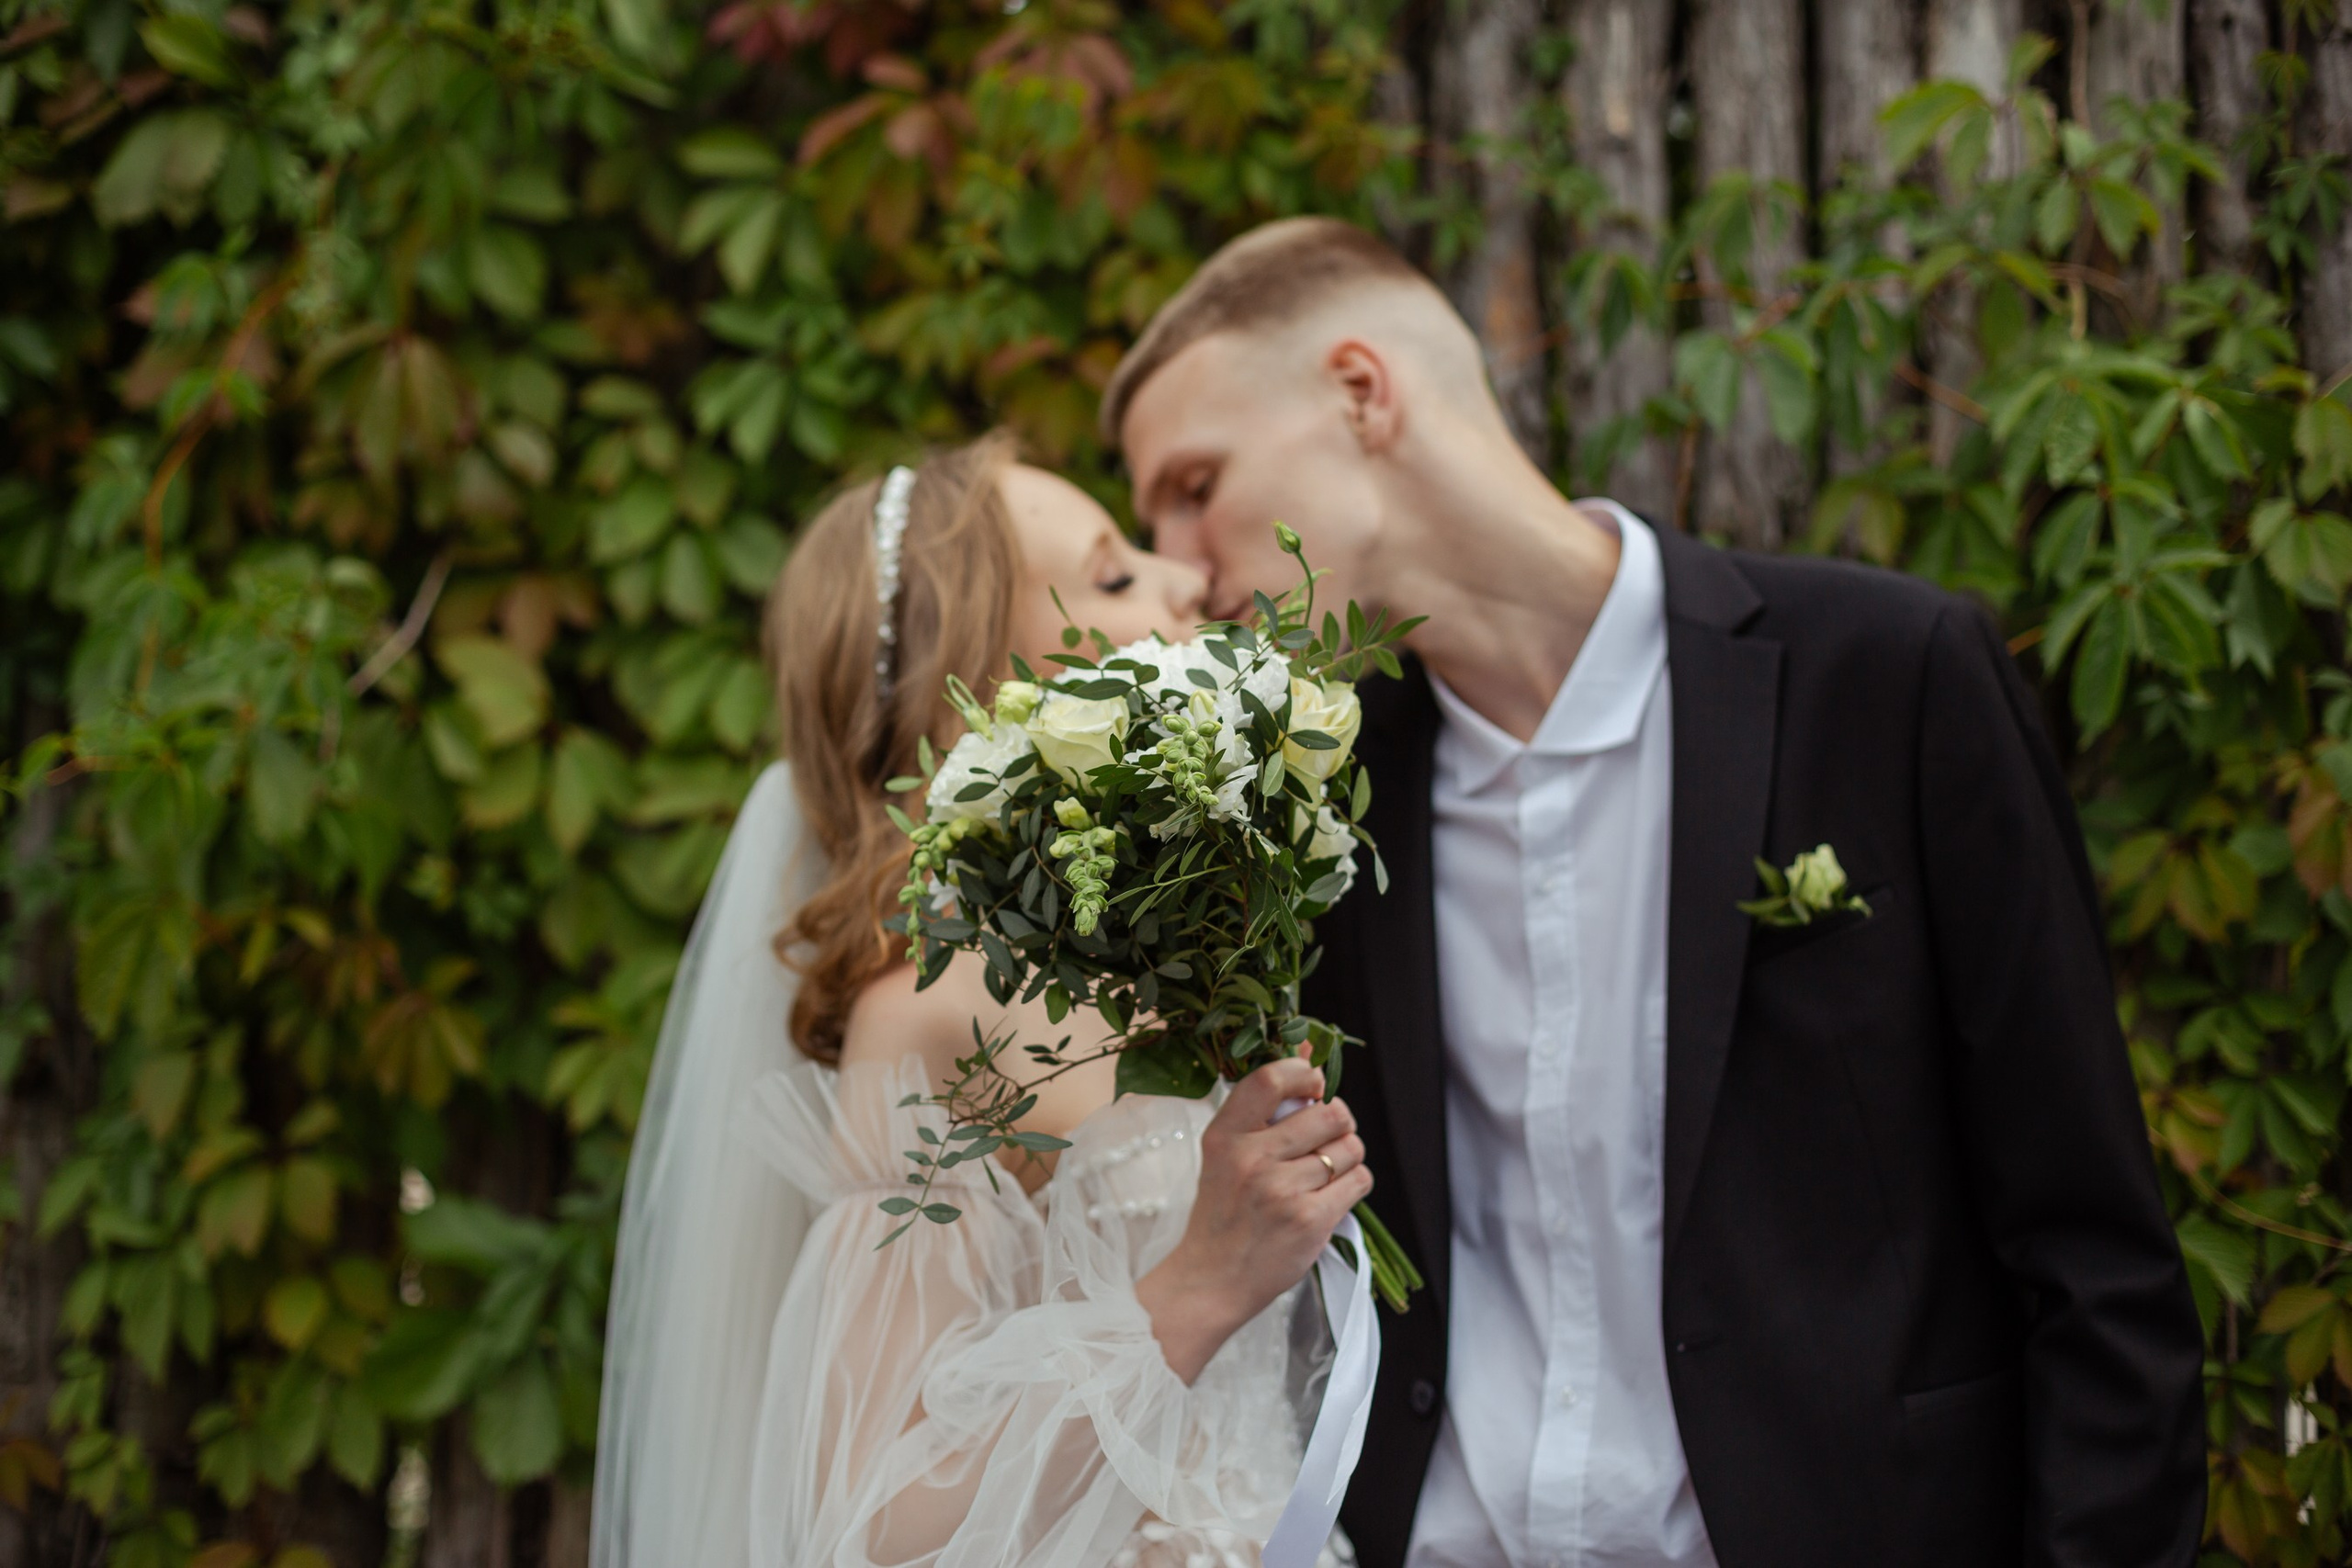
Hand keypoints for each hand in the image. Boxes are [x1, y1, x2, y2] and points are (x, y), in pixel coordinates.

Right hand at [1134, 1053, 1371, 1382]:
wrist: (1213, 1279)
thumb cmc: (1224, 1213)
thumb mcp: (1228, 1154)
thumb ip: (1266, 1107)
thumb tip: (1309, 1047)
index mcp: (1225, 1136)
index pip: (1270, 1080)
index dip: (1305, 1072)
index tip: (1314, 1084)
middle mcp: (1251, 1158)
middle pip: (1328, 1113)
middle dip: (1339, 1122)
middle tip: (1328, 1138)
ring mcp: (1281, 1190)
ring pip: (1349, 1148)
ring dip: (1348, 1156)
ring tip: (1326, 1172)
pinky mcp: (1309, 1220)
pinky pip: (1359, 1180)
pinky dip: (1355, 1183)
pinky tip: (1332, 1195)